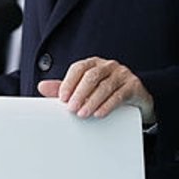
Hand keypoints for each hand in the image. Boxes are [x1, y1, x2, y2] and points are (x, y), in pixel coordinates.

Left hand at [37, 57, 155, 124]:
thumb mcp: (84, 90)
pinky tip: (99, 114)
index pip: (78, 68)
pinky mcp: (134, 85)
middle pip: (91, 76)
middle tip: (71, 109)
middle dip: (79, 93)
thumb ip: (65, 88)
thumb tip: (42, 87)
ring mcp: (122, 74)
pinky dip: (108, 105)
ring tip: (83, 114)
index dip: (68, 82)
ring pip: (105, 86)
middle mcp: (108, 66)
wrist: (136, 99)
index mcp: (93, 64)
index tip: (61, 98)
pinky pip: (120, 95)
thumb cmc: (107, 92)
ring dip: (92, 101)